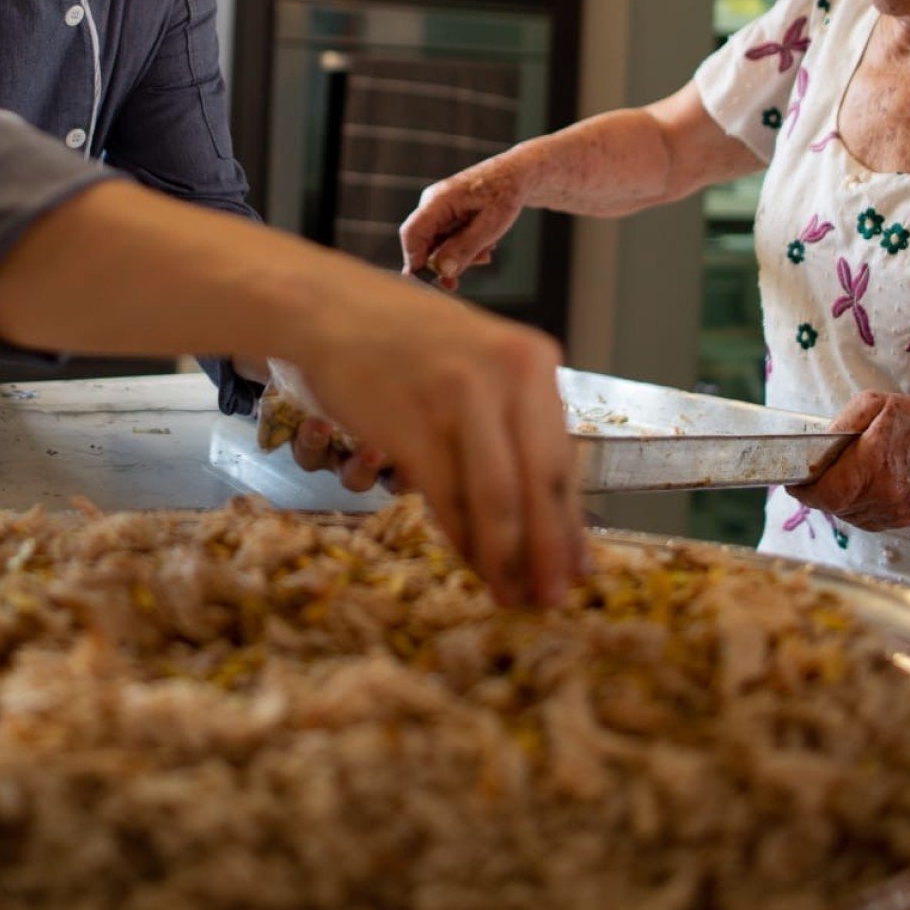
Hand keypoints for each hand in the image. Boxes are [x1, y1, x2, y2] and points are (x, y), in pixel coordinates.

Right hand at [295, 274, 585, 608]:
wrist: (329, 310)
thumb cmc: (407, 342)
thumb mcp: (480, 362)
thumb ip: (514, 420)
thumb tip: (550, 508)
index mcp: (531, 359)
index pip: (561, 456)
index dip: (571, 521)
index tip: (580, 568)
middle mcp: (505, 373)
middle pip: (537, 481)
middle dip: (547, 550)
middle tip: (552, 599)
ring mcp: (458, 397)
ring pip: (495, 498)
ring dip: (504, 556)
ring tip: (510, 593)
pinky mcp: (410, 424)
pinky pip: (446, 497)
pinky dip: (461, 538)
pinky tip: (470, 562)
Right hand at [399, 152, 528, 287]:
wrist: (518, 174)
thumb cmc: (506, 192)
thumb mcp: (490, 225)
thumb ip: (465, 248)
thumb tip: (442, 271)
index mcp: (438, 200)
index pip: (412, 234)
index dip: (415, 261)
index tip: (429, 283)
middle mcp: (433, 204)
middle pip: (423, 243)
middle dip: (444, 262)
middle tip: (463, 277)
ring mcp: (439, 209)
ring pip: (437, 244)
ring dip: (458, 256)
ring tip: (485, 253)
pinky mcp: (447, 214)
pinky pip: (446, 239)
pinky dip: (463, 247)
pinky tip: (483, 246)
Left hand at [789, 391, 909, 529]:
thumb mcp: (873, 404)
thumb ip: (840, 423)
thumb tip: (816, 447)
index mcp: (873, 462)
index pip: (827, 492)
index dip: (804, 491)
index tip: (793, 483)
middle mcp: (883, 492)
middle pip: (832, 506)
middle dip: (815, 494)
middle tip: (810, 479)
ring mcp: (893, 510)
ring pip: (846, 515)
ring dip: (834, 501)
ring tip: (838, 478)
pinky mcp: (900, 519)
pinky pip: (863, 519)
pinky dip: (853, 506)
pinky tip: (858, 487)